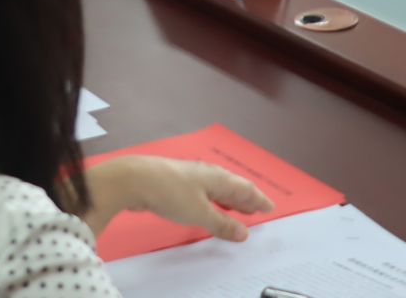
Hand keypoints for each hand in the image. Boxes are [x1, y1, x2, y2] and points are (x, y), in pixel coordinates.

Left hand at [85, 157, 270, 243]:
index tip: (270, 207)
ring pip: (217, 189)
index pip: (245, 188)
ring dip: (230, 201)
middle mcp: (207, 174)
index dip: (258, 199)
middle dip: (246, 199)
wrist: (135, 179)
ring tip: (239, 211)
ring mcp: (191, 177)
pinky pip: (204, 193)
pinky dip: (214, 201)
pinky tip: (210, 207)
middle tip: (257, 210)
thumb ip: (222, 224)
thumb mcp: (199, 213)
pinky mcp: (177, 183)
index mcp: (217, 178)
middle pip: (232, 187)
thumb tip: (244, 232)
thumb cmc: (170, 193)